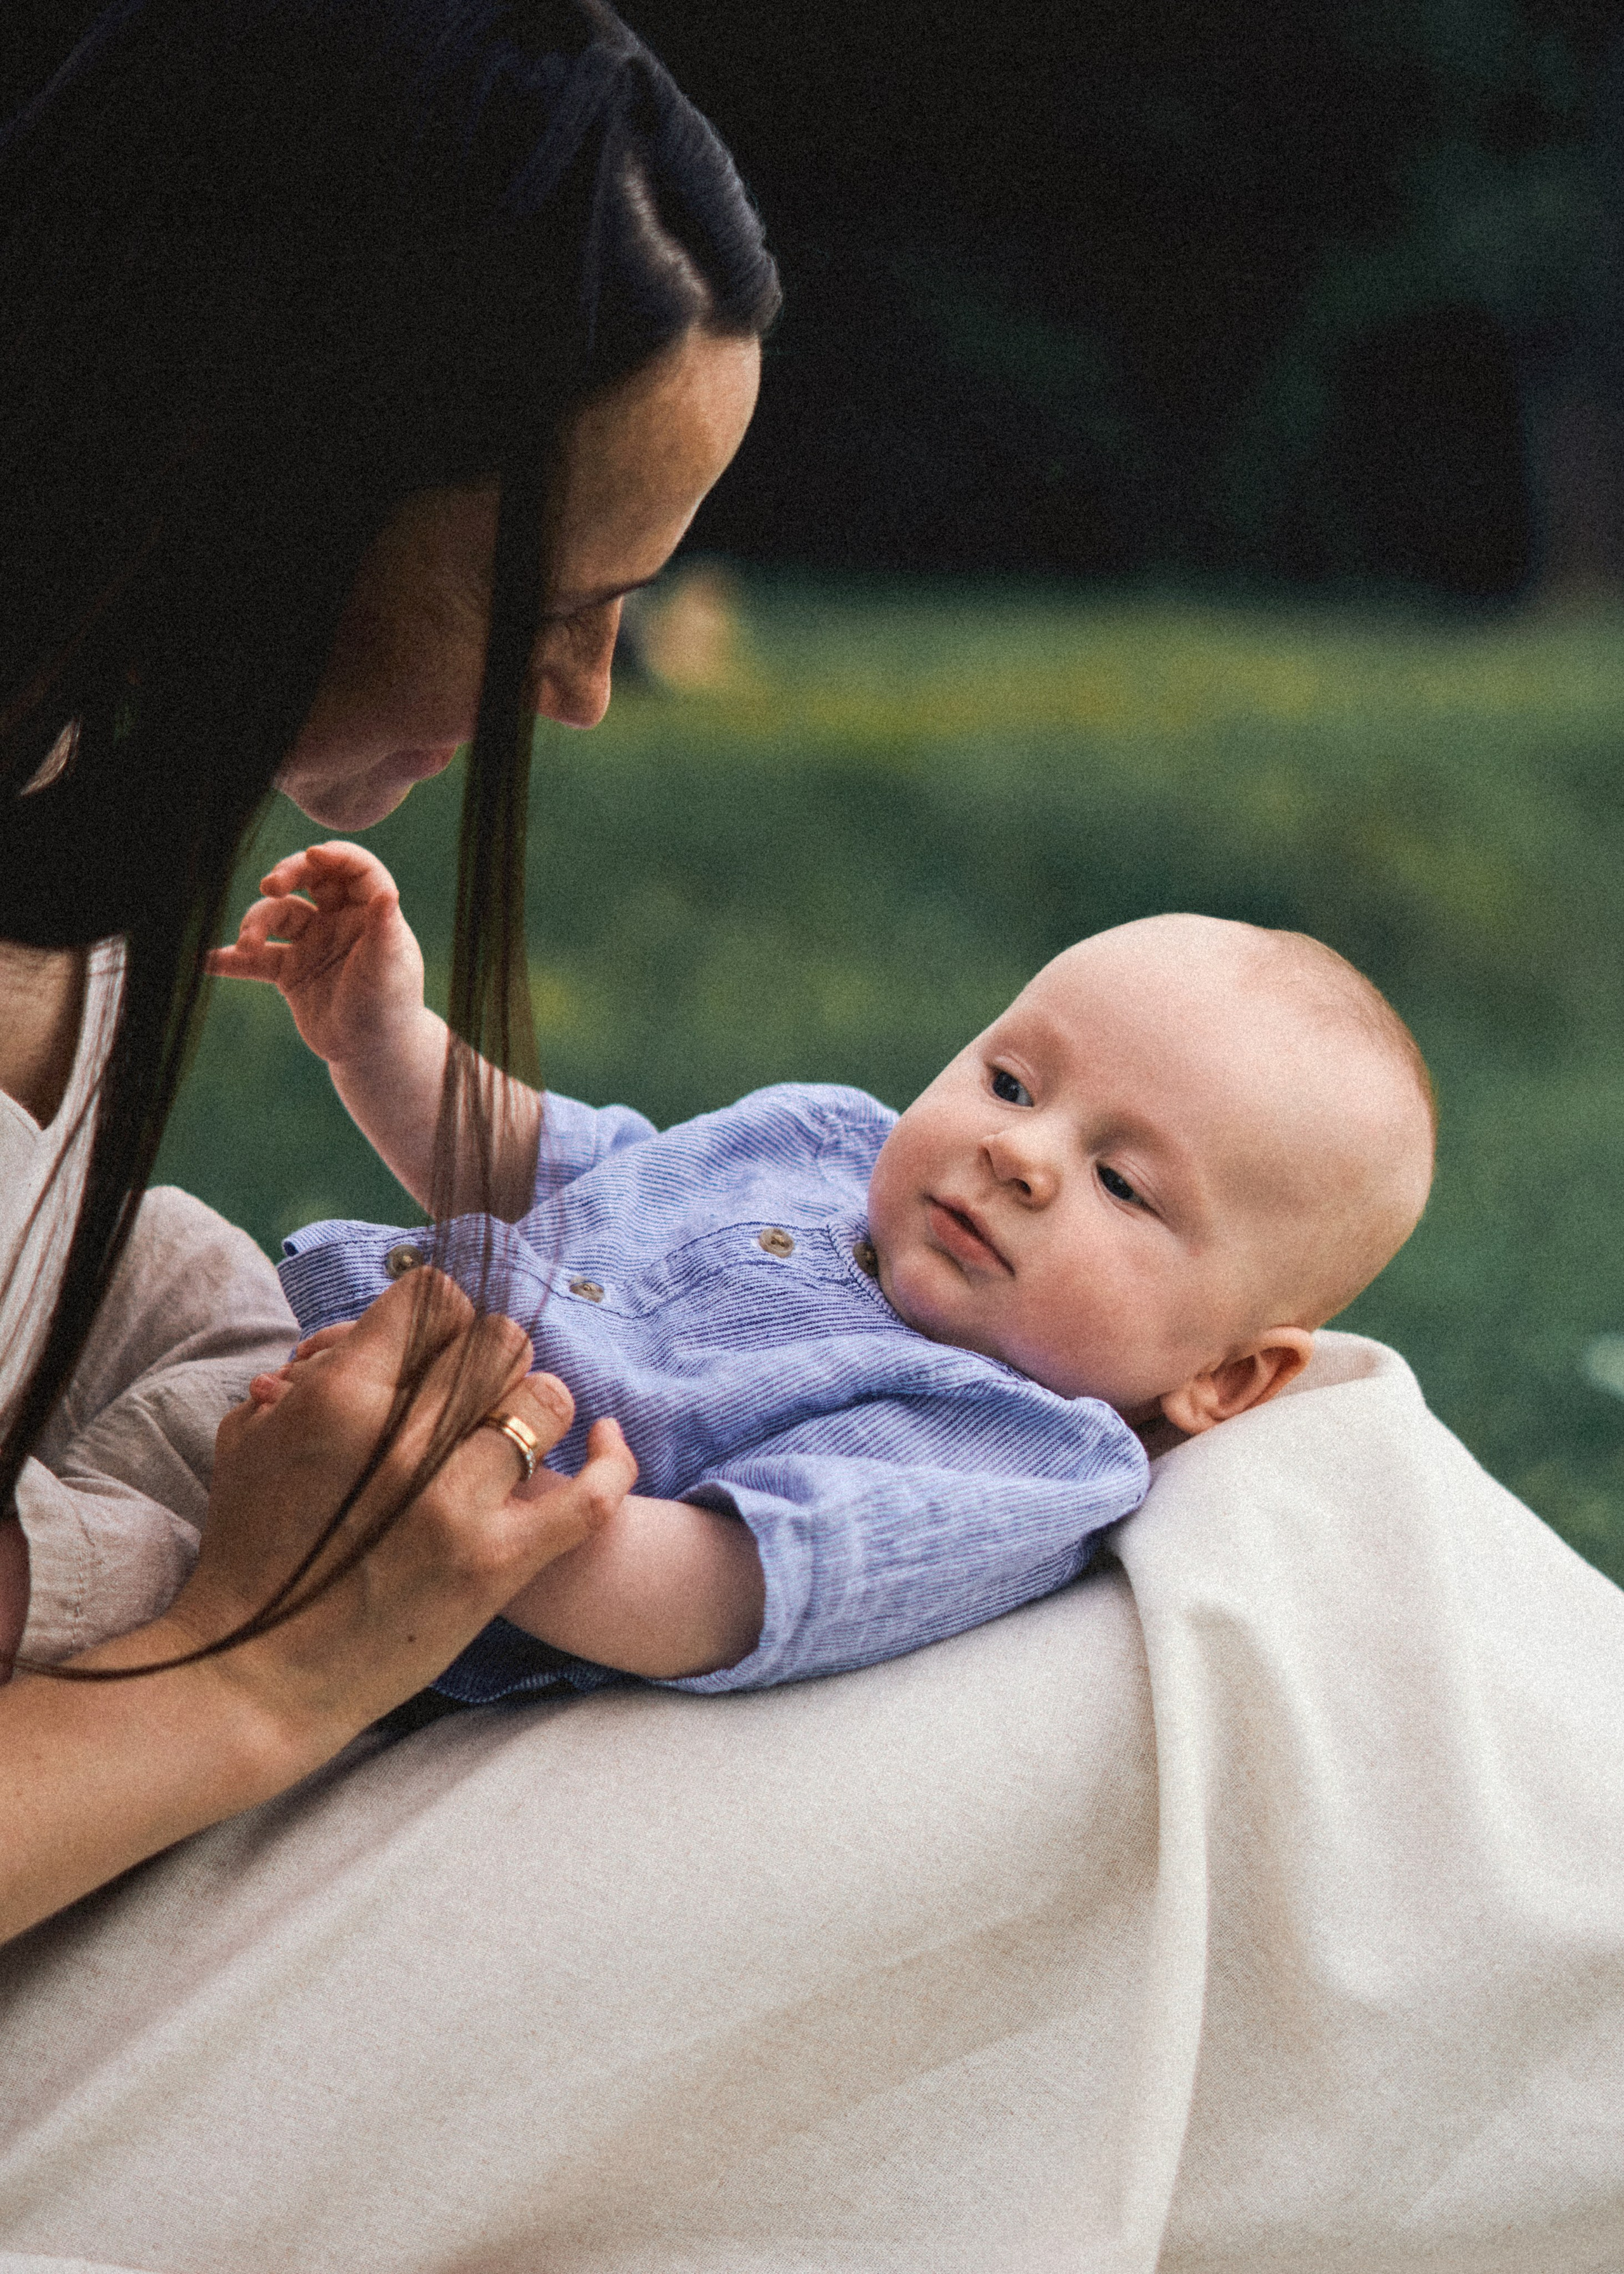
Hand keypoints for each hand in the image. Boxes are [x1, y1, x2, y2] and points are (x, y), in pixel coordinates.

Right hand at [159, 1272, 636, 1749]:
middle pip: (497, 1341)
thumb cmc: (250, 1555)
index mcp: (343, 1399)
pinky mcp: (498, 1565)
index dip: (442, 1313)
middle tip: (475, 1387)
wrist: (258, 1673)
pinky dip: (611, 1462)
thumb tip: (341, 1344)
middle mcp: (406, 1441)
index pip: (433, 1299)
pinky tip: (605, 1441)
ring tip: (518, 1424)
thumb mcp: (250, 1443)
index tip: (438, 1342)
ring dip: (536, 1404)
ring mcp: (456, 1504)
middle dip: (487, 1355)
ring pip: (545, 1399)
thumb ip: (299, 1381)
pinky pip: (590, 1498)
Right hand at [206, 841, 425, 1067]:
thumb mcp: (387, 969)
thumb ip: (383, 931)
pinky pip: (255, 960)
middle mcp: (339, 920)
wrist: (371, 1055)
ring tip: (247, 945)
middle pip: (309, 878)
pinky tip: (208, 961)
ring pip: (277, 915)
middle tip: (270, 885)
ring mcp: (311, 942)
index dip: (334, 856)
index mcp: (369, 912)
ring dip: (256, 923)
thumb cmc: (389, 1008)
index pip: (354, 869)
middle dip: (287, 874)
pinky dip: (232, 960)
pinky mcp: (289, 971)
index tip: (313, 855)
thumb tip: (388, 893)